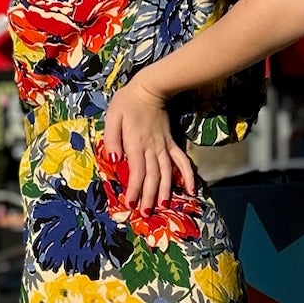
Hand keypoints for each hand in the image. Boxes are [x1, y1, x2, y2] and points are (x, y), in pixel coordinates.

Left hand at [102, 76, 194, 210]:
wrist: (150, 88)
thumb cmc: (127, 102)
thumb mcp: (112, 117)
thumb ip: (112, 139)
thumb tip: (113, 160)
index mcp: (136, 143)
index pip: (136, 171)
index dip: (134, 189)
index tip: (130, 204)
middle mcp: (151, 148)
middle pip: (152, 176)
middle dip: (148, 196)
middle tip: (145, 214)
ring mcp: (163, 146)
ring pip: (167, 172)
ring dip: (165, 191)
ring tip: (162, 207)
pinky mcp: (171, 143)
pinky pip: (181, 161)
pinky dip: (188, 175)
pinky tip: (192, 189)